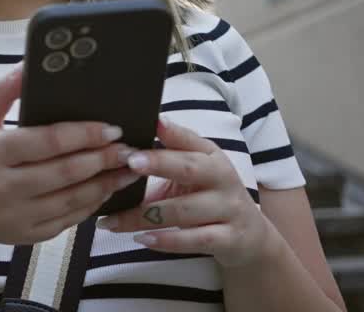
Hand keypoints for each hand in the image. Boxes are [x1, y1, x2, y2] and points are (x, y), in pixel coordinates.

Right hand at [0, 64, 140, 245]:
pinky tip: (103, 190)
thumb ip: (2, 91)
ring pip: (71, 200)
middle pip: (65, 172)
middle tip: (128, 147)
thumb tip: (29, 64)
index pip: (48, 141)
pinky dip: (88, 206)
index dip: (84, 134)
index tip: (111, 127)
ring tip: (126, 169)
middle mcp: (3, 187)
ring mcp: (14, 216)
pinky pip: (66, 222)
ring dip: (104, 184)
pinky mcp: (24, 236)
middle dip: (103, 159)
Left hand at [96, 117, 274, 267]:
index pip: (190, 140)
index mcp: (212, 156)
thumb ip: (172, 153)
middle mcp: (223, 178)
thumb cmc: (211, 197)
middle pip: (189, 168)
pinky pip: (195, 240)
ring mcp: (229, 209)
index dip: (170, 132)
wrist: (251, 237)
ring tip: (112, 220)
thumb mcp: (198, 170)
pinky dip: (167, 240)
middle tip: (129, 161)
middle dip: (159, 163)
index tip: (148, 123)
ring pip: (182, 211)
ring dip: (144, 216)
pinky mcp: (229, 239)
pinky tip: (142, 239)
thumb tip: (137, 133)